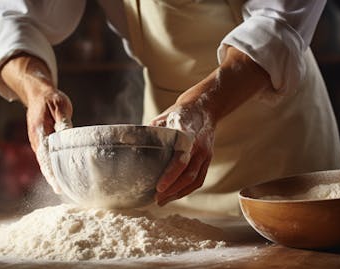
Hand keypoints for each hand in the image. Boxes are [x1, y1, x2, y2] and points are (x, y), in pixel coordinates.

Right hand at [0, 53, 72, 192]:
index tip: (57, 185)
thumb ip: (63, 121)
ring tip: (64, 190)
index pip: (45, 156)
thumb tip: (69, 136)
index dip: (51, 172)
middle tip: (63, 193)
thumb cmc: (50, 98)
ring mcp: (38, 142)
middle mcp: (36, 140)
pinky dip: (54, 167)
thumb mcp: (60, 105)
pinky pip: (48, 158)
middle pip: (44, 163)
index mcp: (39, 132)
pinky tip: (63, 176)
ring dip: (53, 175)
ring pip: (46, 162)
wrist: (38, 93)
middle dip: (53, 178)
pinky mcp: (43, 142)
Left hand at [151, 46, 272, 205]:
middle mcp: (200, 147)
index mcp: (189, 135)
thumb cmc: (183, 111)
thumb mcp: (167, 115)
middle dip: (172, 190)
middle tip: (156, 199)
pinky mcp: (208, 159)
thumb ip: (154, 128)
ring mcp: (206, 154)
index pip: (181, 159)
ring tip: (163, 201)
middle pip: (188, 175)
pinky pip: (199, 179)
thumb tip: (132, 138)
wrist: (206, 106)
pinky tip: (175, 195)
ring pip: (195, 180)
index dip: (171, 175)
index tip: (159, 187)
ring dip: (179, 193)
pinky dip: (187, 190)